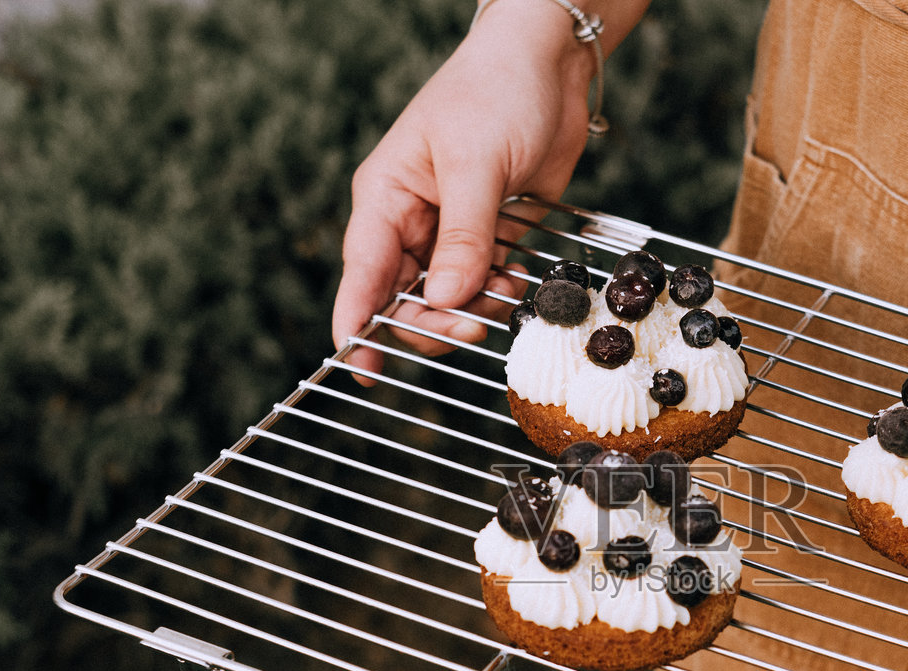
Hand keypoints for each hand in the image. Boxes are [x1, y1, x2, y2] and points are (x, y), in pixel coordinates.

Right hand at [331, 1, 644, 378]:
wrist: (549, 62)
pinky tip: (519, 282)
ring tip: (507, 291)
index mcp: (386, 197)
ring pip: (447, 298)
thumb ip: (464, 238)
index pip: (361, 275)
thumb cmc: (497, 91)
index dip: (358, 326)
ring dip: (475, 308)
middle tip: (477, 323)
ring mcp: (450, 230)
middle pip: (405, 299)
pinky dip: (499, 292)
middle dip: (437, 320)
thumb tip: (449, 299)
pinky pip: (484, 283)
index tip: (361, 371)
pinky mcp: (490, 233)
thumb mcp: (477, 165)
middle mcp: (411, 220)